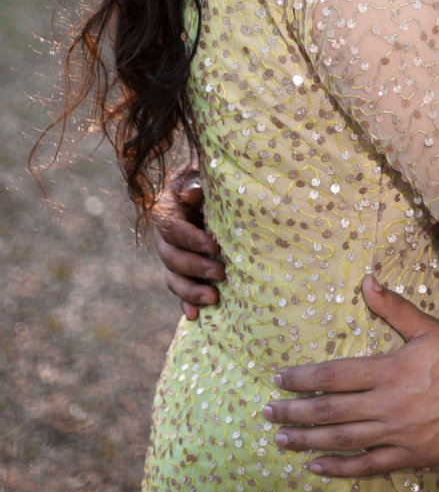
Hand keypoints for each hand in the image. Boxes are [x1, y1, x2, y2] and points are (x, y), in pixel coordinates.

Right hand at [152, 170, 222, 320]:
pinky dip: (186, 303)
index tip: (213, 245)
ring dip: (192, 291)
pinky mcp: (182, 273)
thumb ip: (195, 184)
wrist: (205, 192)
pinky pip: (180, 291)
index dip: (191, 239)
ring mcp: (172, 258)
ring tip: (214, 297)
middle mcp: (164, 238)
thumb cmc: (206, 181)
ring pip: (173, 278)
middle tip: (221, 272)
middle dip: (196, 267)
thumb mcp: (201, 176)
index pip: (173, 229)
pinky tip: (195, 315)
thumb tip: (191, 195)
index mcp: (166, 212)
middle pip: (172, 258)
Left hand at [264, 275, 438, 475]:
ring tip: (280, 439)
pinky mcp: (409, 456)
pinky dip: (339, 468)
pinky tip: (316, 467)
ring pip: (342, 439)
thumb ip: (394, 308)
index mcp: (387, 370)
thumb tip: (367, 280)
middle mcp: (385, 404)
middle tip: (267, 412)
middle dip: (294, 411)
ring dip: (307, 440)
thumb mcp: (429, 328)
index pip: (333, 375)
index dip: (302, 378)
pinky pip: (367, 466)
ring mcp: (395, 434)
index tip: (279, 380)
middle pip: (329, 410)